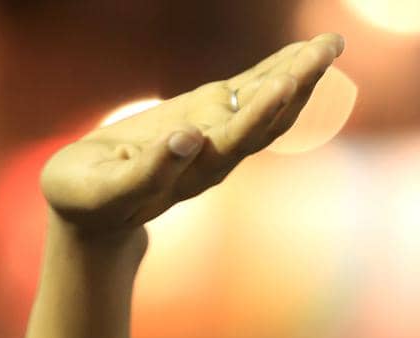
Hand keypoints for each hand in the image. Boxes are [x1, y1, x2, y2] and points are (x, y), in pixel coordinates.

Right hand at [40, 34, 344, 238]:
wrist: (91, 211)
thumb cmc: (89, 200)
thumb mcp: (108, 189)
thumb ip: (150, 171)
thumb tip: (190, 138)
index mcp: (194, 172)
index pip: (236, 140)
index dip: (260, 112)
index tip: (284, 82)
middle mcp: (216, 154)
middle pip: (268, 119)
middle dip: (299, 83)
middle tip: (330, 47)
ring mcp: (216, 136)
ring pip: (266, 105)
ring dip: (299, 74)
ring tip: (330, 44)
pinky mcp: (207, 119)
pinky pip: (248, 94)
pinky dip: (274, 72)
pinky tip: (298, 56)